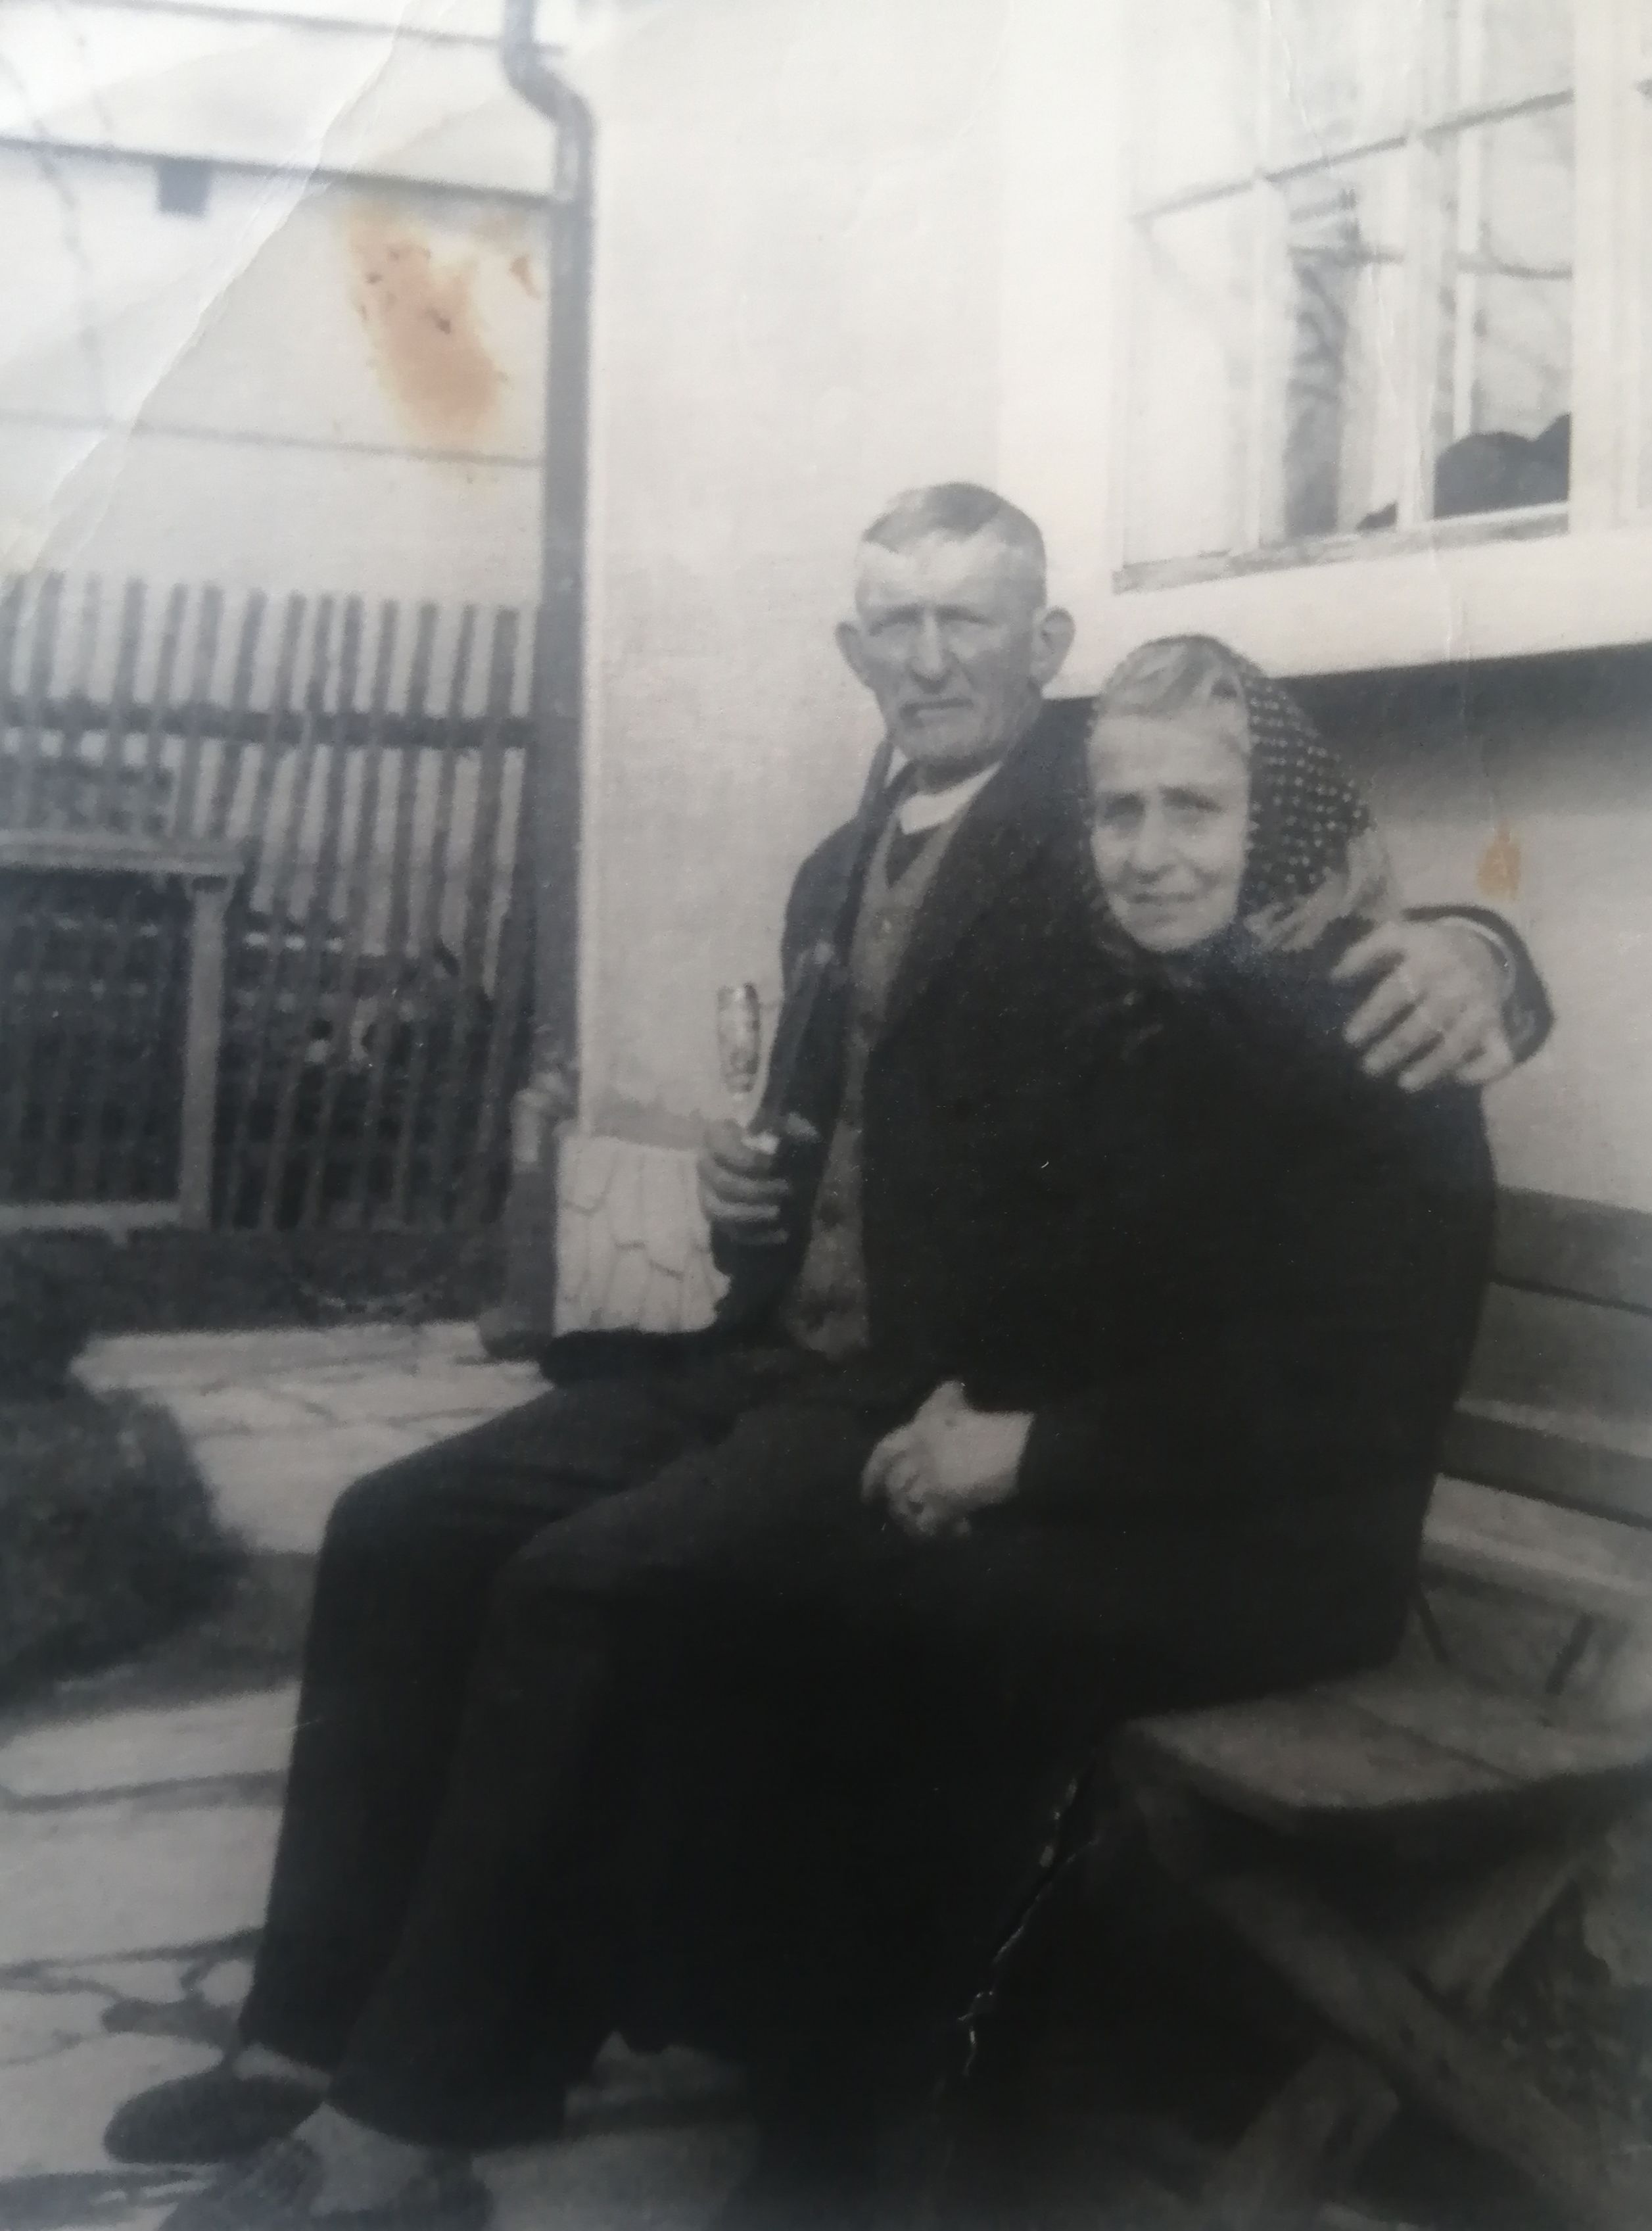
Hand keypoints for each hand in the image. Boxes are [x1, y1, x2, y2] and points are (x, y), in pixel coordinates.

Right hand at [696, 1113, 818, 1246]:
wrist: (773, 1165)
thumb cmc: (777, 1139)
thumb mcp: (787, 1125)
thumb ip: (791, 1127)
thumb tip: (802, 1135)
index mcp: (716, 1136)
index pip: (719, 1147)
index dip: (747, 1159)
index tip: (774, 1164)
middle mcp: (706, 1166)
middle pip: (721, 1183)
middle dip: (755, 1189)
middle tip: (786, 1189)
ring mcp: (708, 1195)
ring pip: (718, 1211)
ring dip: (750, 1214)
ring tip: (779, 1213)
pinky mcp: (720, 1219)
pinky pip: (731, 1232)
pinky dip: (756, 1235)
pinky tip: (781, 1233)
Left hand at [862, 1382, 1031, 1538]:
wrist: (1023, 1450)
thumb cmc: (999, 1426)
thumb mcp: (966, 1405)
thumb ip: (948, 1399)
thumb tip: (951, 1388)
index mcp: (920, 1428)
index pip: (884, 1451)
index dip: (870, 1474)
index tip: (867, 1495)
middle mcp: (918, 1453)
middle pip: (895, 1485)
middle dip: (899, 1505)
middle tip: (908, 1518)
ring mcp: (928, 1478)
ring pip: (907, 1507)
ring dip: (918, 1520)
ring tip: (937, 1526)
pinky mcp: (944, 1502)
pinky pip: (929, 1524)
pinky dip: (941, 1532)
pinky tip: (960, 1531)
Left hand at [1332, 919, 1514, 1091]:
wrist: (1484, 946)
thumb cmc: (1429, 946)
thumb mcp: (1399, 934)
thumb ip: (1365, 951)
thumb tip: (1334, 977)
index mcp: (1429, 958)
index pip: (1397, 991)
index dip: (1372, 1017)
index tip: (1350, 1039)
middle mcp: (1458, 983)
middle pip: (1424, 1022)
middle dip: (1394, 1048)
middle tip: (1369, 1067)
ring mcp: (1482, 1007)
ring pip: (1458, 1043)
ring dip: (1431, 1067)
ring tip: (1404, 1084)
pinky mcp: (1499, 1026)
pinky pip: (1499, 1054)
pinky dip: (1482, 1070)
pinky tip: (1458, 1080)